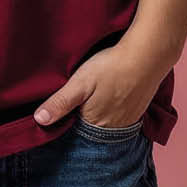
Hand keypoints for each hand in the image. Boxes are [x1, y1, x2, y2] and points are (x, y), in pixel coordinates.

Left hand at [32, 40, 173, 128]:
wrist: (148, 55)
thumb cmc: (111, 67)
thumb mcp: (80, 82)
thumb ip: (60, 102)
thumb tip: (39, 121)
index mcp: (94, 123)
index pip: (75, 131)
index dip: (66, 121)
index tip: (61, 111)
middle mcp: (113, 128)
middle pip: (92, 129)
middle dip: (82, 120)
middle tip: (78, 103)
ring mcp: (128, 120)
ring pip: (107, 124)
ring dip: (99, 116)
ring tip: (93, 99)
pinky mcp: (139, 109)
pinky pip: (122, 117)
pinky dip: (114, 111)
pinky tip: (111, 97)